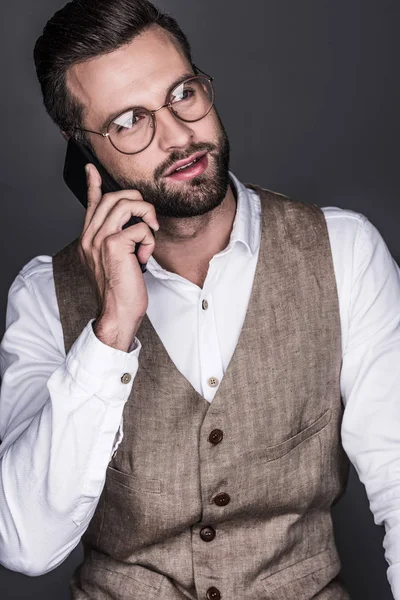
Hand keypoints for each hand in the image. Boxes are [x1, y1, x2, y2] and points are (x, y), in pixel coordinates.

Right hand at [78, 163, 158, 350]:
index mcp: (87, 239)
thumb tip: (130, 225)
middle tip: (149, 220)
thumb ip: (114, 240)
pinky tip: (144, 257)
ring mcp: (99, 239)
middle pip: (114, 197)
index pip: (91, 205)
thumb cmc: (119, 290)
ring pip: (127, 204)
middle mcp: (89, 236)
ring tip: (149, 236)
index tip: (91, 170)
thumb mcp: (113, 261)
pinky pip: (141, 227)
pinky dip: (149, 241)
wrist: (117, 313)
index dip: (93, 185)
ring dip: (146, 216)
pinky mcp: (114, 244)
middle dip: (138, 202)